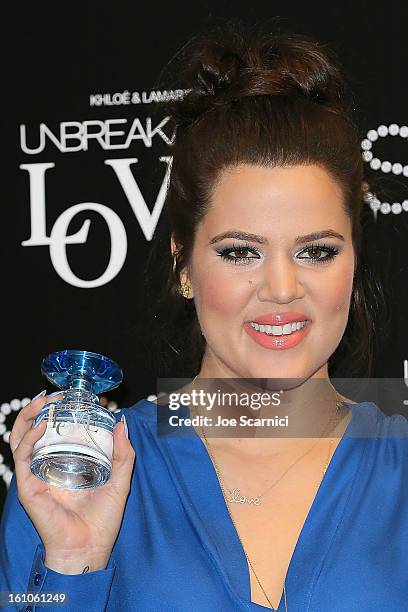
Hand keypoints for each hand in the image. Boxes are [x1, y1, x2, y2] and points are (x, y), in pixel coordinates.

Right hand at [9, 392, 135, 572]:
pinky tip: (41, 425)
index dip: (59, 412)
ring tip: (43, 401)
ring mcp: (36, 475)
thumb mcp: (120, 481)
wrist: (89, 549)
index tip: (72, 397)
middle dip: (40, 409)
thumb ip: (124, 454)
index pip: (56, 432)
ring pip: (21, 439)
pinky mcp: (28, 486)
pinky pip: (23, 457)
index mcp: (67, 464)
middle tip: (54, 395)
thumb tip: (122, 422)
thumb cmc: (102, 520)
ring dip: (29, 416)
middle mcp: (48, 467)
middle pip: (33, 431)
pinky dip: (29, 438)